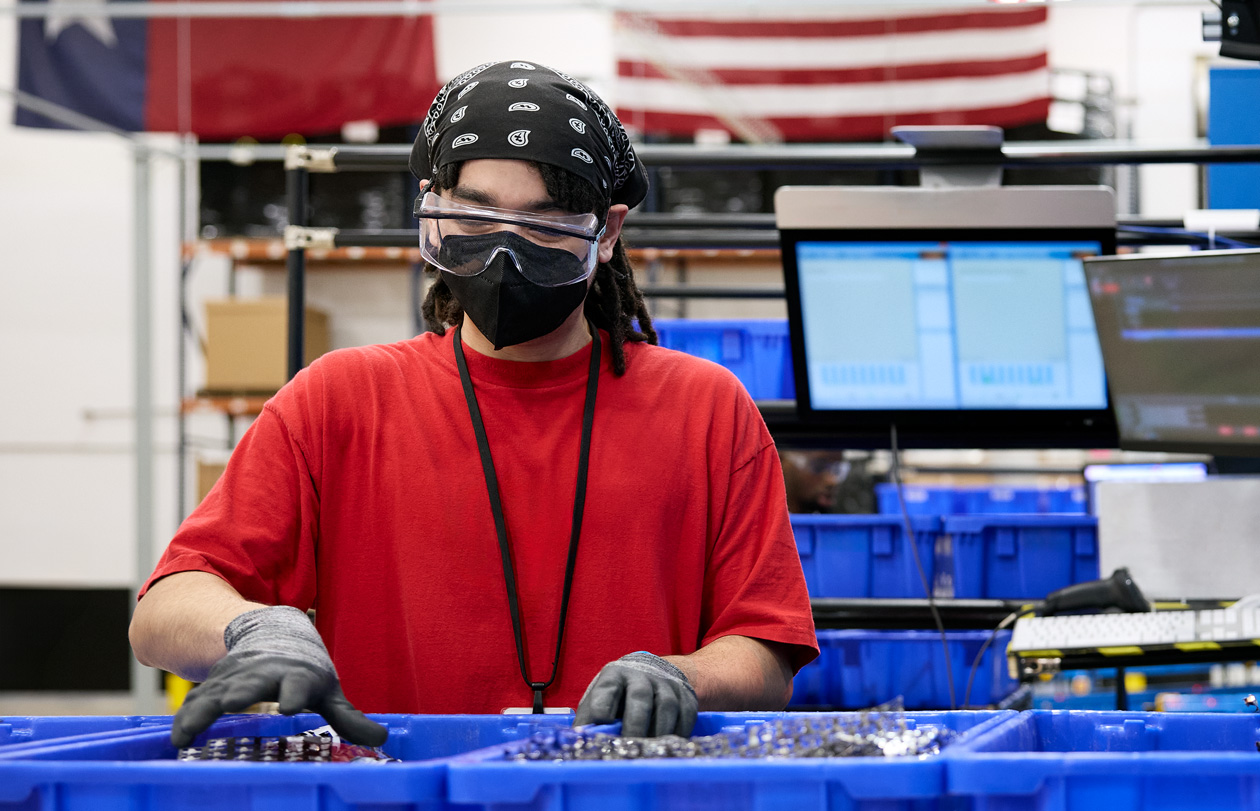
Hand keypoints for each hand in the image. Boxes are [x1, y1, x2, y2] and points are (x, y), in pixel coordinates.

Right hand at [171, 606, 386, 747]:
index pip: (298, 682)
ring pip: (216, 693)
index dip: (294, 693)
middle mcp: (264, 672)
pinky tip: (177, 740)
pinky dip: (185, 718)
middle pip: (252, 682)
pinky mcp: (214, 684)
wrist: (271, 632)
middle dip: (243, 692)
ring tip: (189, 735)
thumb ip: (348, 717)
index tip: (289, 706)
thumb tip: (381, 739)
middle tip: (234, 704)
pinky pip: (196, 702)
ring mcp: (236, 677)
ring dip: (202, 712)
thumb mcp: (328, 690)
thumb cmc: (304, 669)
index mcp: (297, 674)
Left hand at [574, 651, 697, 736]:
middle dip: (635, 725)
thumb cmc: (618, 695)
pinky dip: (678, 734)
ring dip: (658, 732)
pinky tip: (667, 747)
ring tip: (649, 752)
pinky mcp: (685, 695)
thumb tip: (578, 744)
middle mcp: (641, 675)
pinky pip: (686, 715)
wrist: (652, 672)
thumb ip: (588, 720)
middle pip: (640, 697)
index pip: (607, 689)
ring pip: (666, 706)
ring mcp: (666, 683)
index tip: (601, 725)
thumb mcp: (599, 700)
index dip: (602, 708)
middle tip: (629, 748)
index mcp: (613, 676)